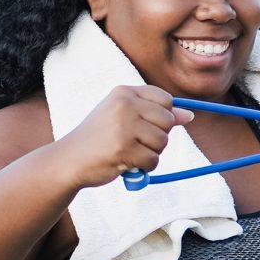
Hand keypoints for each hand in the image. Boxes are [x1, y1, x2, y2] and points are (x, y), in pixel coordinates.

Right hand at [53, 85, 191, 186]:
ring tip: (128, 152)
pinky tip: (126, 163)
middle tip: (134, 142)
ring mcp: (124, 127)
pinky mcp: (124, 150)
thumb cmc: (99, 138)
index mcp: (124, 92)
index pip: (166, 100)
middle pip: (168, 121)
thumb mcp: (123, 117)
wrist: (69, 159)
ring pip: (162, 142)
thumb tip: (189, 115)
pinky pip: (153, 160)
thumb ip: (154, 113)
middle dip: (157, 137)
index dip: (163, 116)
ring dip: (150, 153)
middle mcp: (125, 105)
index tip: (145, 126)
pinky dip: (144, 167)